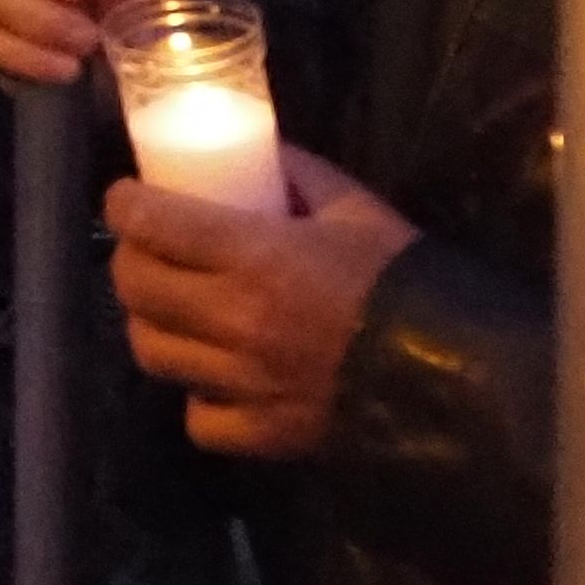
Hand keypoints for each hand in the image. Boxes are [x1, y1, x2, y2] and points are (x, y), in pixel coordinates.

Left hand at [105, 141, 414, 457]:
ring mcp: (247, 383)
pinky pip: (198, 419)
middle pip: (135, 287)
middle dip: (131, 260)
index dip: (125, 205)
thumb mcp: (353, 207)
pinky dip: (198, 396)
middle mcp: (238, 321)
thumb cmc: (403, 280)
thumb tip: (254, 150)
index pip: (150, 224)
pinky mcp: (266, 434)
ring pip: (153, 352)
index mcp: (258, 257)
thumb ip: (297, 173)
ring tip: (174, 311)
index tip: (128, 198)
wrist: (459, 375)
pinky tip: (216, 375)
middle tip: (148, 250)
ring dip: (153, 325)